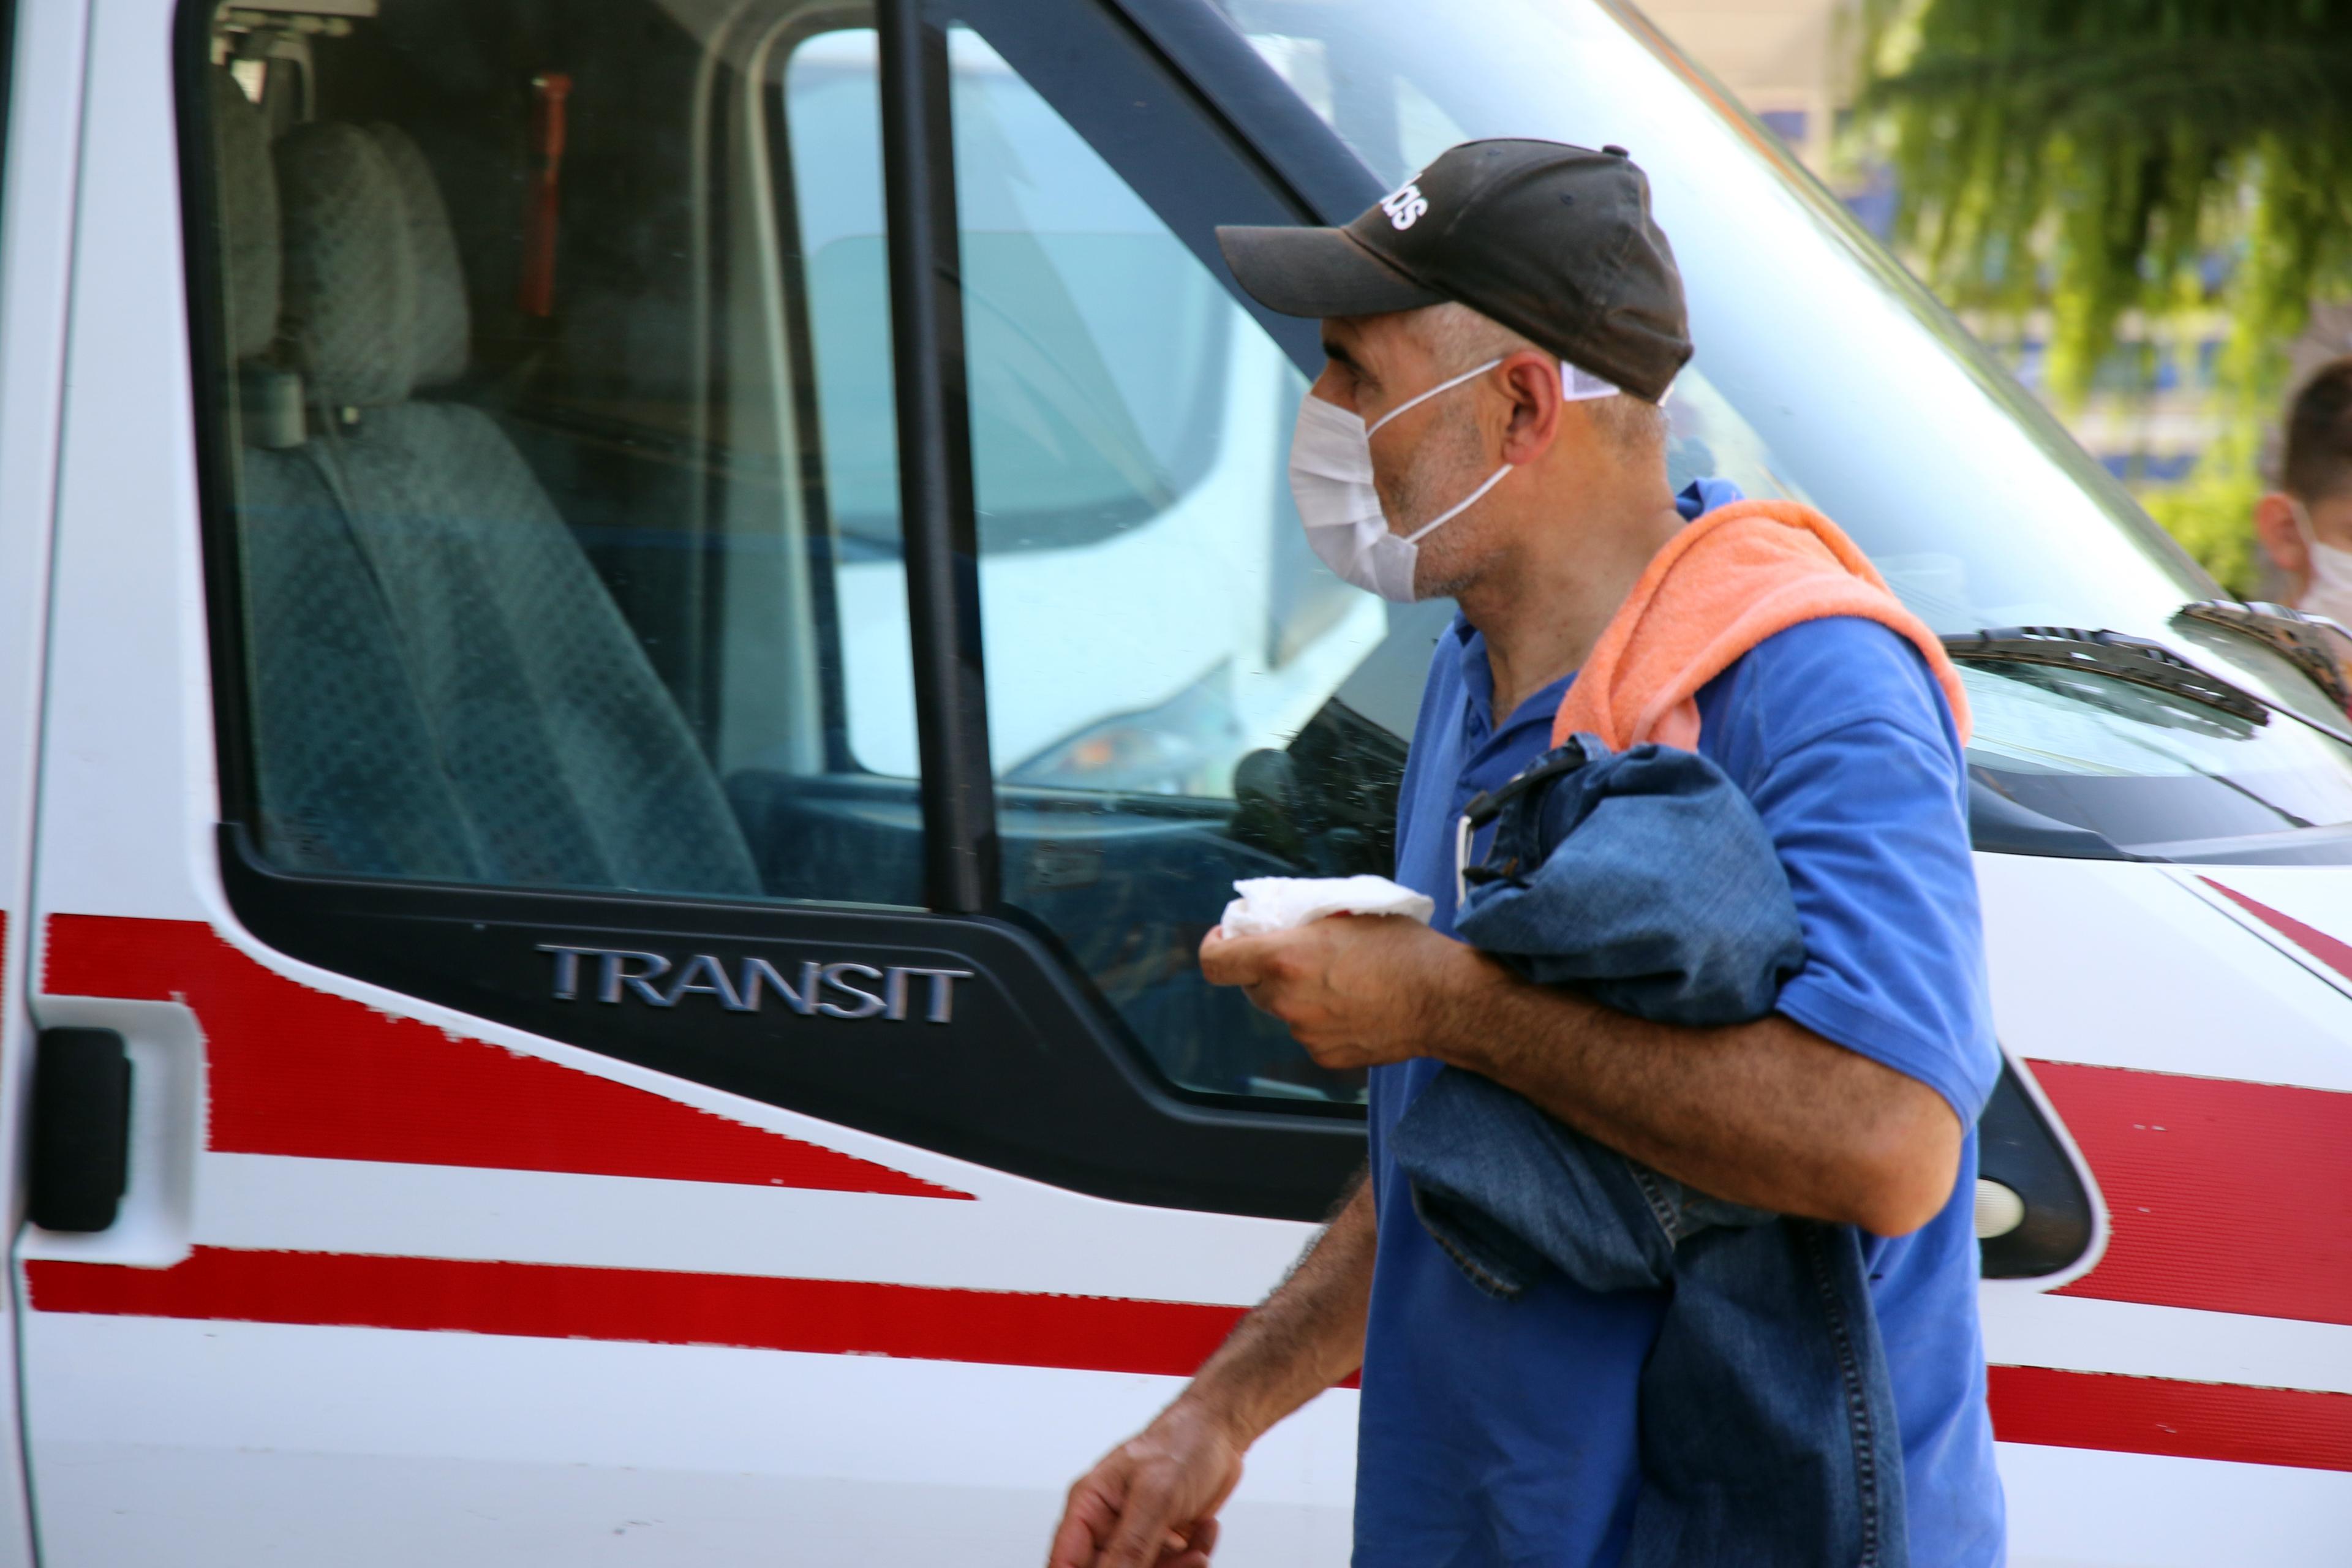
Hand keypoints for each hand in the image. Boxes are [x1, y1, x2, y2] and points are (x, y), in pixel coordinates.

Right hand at [1046, 1399, 1246, 1567]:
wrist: (1220, 1432)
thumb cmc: (1182, 1441)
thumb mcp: (1155, 1493)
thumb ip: (1130, 1543)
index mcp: (1090, 1506)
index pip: (1065, 1562)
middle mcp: (1108, 1525)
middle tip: (1171, 1561)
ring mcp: (1136, 1537)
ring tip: (1194, 1549)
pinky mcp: (1163, 1544)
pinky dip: (1192, 1559)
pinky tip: (1201, 1533)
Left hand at [1197, 915, 1478, 1070]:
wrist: (1445, 1000)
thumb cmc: (1404, 949)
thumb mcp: (1348, 913)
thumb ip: (1304, 922)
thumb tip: (1282, 923)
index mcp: (1285, 958)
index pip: (1216, 962)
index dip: (1216, 947)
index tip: (1228, 938)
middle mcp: (1287, 1000)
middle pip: (1253, 986)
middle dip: (1269, 971)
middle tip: (1301, 957)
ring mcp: (1305, 1033)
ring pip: (1285, 1011)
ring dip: (1301, 995)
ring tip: (1344, 982)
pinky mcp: (1326, 1056)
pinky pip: (1311, 1033)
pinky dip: (1324, 1020)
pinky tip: (1357, 1006)